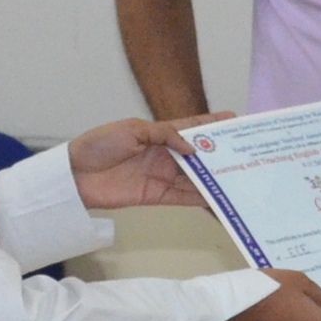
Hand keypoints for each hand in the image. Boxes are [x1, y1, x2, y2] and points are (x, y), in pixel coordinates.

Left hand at [69, 114, 227, 211]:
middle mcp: (165, 155)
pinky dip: (200, 198)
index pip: (192, 127)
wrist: (74, 175)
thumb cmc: (99, 145)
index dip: (212, 124)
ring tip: (240, 179)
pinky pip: (183, 197)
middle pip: (199, 156)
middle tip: (246, 155)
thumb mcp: (133, 130)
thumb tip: (194, 148)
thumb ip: (165, 135)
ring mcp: (162, 176)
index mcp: (159, 134)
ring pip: (195, 178)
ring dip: (215, 179)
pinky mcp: (156, 195)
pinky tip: (218, 199)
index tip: (235, 121)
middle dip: (220, 155)